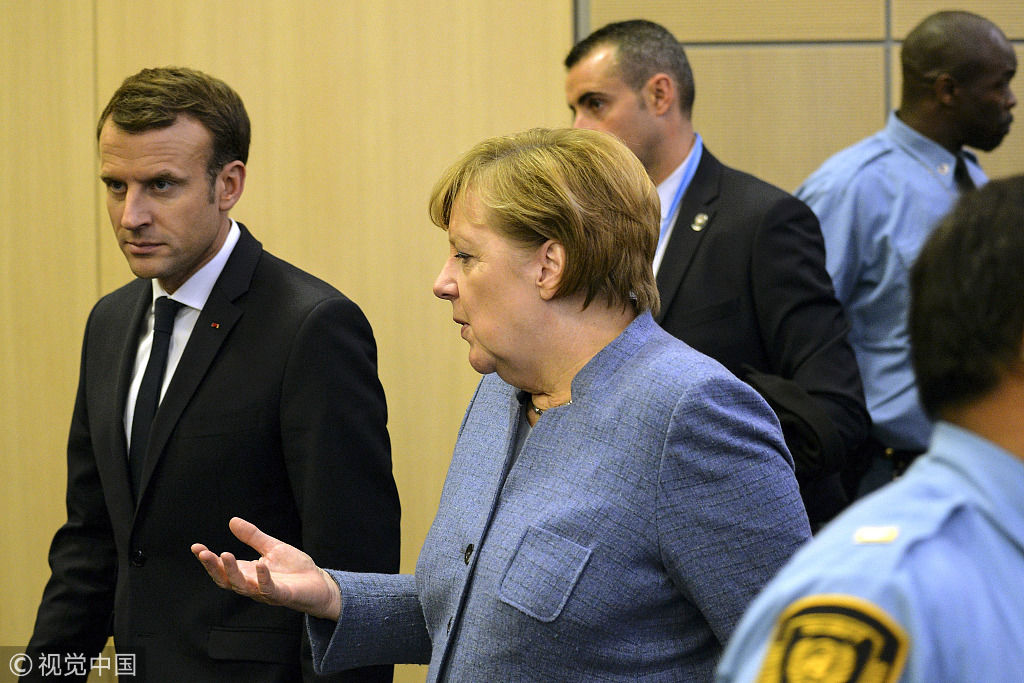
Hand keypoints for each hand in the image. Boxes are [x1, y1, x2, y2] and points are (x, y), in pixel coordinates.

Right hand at [191, 516, 341, 620]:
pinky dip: (263, 578)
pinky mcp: (281, 595)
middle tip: (204, 553)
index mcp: (247, 573)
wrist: (318, 584)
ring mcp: (265, 592)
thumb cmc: (294, 569)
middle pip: (226, 580)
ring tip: (225, 554)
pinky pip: (269, 589)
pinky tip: (260, 565)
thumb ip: (252, 537)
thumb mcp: (272, 547)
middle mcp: (251, 585)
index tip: (195, 547)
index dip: (208, 560)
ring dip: (232, 572)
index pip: (222, 568)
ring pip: (243, 586)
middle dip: (213, 567)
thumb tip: (232, 520)